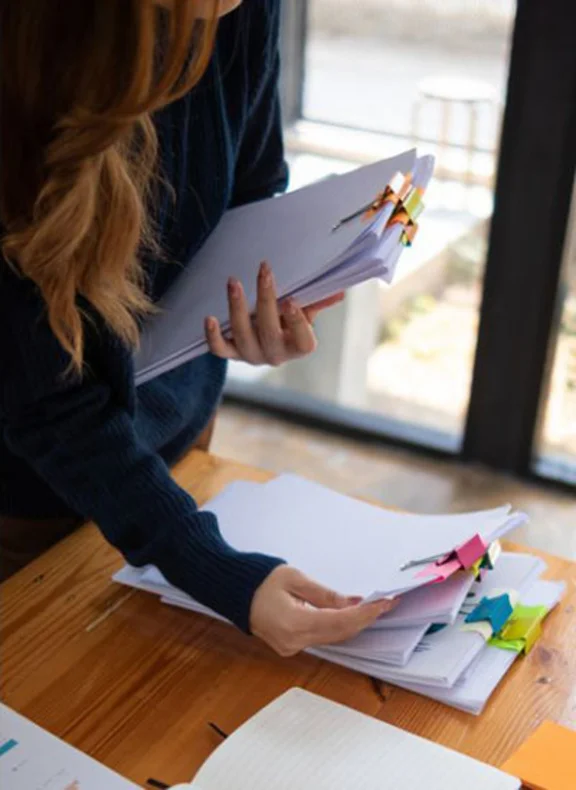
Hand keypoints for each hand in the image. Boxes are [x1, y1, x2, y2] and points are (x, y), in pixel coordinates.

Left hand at [205, 261, 343, 365]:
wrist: (267, 334)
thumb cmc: (290, 318)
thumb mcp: (307, 310)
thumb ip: (318, 300)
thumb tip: (339, 292)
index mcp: (299, 346)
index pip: (303, 341)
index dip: (297, 322)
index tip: (291, 301)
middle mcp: (276, 355)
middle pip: (270, 332)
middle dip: (266, 300)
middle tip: (264, 271)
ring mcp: (252, 355)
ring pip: (243, 337)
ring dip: (237, 309)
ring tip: (234, 283)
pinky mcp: (232, 353)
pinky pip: (219, 350)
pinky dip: (213, 336)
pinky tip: (208, 317)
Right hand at [250, 566, 395, 656]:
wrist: (234, 592)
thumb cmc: (260, 579)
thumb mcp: (296, 578)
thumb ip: (326, 595)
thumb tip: (354, 603)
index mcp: (293, 623)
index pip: (340, 622)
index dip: (365, 614)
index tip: (384, 603)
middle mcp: (294, 642)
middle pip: (340, 634)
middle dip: (365, 619)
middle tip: (386, 603)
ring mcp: (291, 647)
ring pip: (333, 638)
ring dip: (353, 624)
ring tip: (373, 607)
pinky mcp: (291, 646)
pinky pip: (322, 638)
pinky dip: (338, 627)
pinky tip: (350, 615)